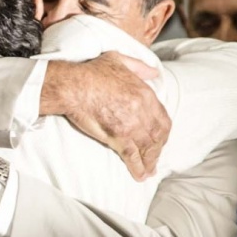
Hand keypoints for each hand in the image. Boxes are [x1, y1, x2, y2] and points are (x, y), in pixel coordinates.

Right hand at [42, 53, 168, 179]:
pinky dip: (138, 167)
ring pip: (147, 148)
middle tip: (154, 158)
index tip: (160, 139)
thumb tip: (154, 73)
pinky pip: (132, 156)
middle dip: (157, 149)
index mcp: (145, 94)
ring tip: (148, 171)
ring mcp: (132, 126)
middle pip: (158, 136)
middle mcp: (143, 111)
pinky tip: (140, 175)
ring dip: (150, 161)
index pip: (163, 118)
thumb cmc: (92, 72)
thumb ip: (139, 67)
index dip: (162, 132)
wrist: (74, 86)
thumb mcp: (119, 60)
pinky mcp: (119, 137)